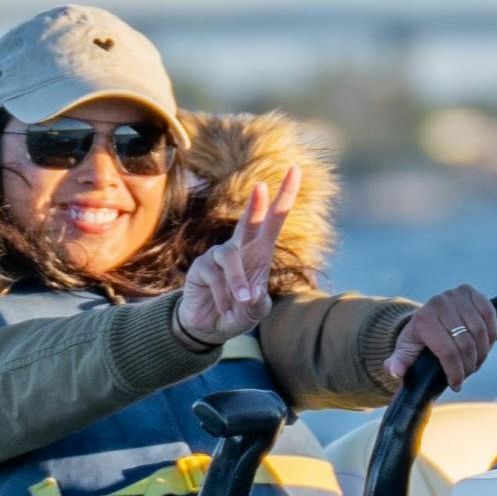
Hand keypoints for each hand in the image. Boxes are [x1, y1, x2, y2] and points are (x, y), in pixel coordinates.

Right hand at [173, 169, 298, 347]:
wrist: (210, 326)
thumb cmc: (239, 312)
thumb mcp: (254, 311)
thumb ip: (256, 303)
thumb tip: (250, 294)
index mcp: (260, 251)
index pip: (274, 219)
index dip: (284, 196)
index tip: (295, 169)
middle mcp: (240, 248)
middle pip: (249, 221)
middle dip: (256, 204)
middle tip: (261, 186)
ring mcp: (218, 256)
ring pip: (230, 259)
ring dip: (238, 282)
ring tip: (242, 301)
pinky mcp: (201, 267)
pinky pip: (214, 278)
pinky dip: (223, 297)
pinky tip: (224, 309)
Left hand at [385, 283, 496, 389]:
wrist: (427, 317)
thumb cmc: (418, 340)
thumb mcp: (405, 353)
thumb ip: (397, 363)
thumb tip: (396, 371)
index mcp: (423, 320)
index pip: (448, 352)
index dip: (456, 372)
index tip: (456, 385)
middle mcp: (439, 303)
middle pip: (466, 343)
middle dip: (470, 365)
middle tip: (467, 374)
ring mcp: (455, 295)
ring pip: (480, 331)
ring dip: (483, 352)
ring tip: (476, 362)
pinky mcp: (470, 292)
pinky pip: (490, 315)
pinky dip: (492, 333)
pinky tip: (485, 345)